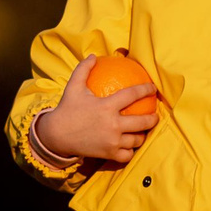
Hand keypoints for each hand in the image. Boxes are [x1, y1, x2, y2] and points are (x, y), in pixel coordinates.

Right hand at [37, 54, 158, 164]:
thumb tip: (94, 56)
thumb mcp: (73, 87)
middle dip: (153, 118)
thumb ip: (84, 69)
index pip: (133, 95)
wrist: (55, 136)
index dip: (146, 90)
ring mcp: (112, 141)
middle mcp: (113, 124)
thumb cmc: (66, 109)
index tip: (152, 88)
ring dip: (142, 135)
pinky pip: (127, 155)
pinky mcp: (109, 154)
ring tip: (143, 131)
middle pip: (143, 122)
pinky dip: (130, 151)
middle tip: (154, 115)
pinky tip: (131, 146)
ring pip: (137, 140)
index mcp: (107, 106)